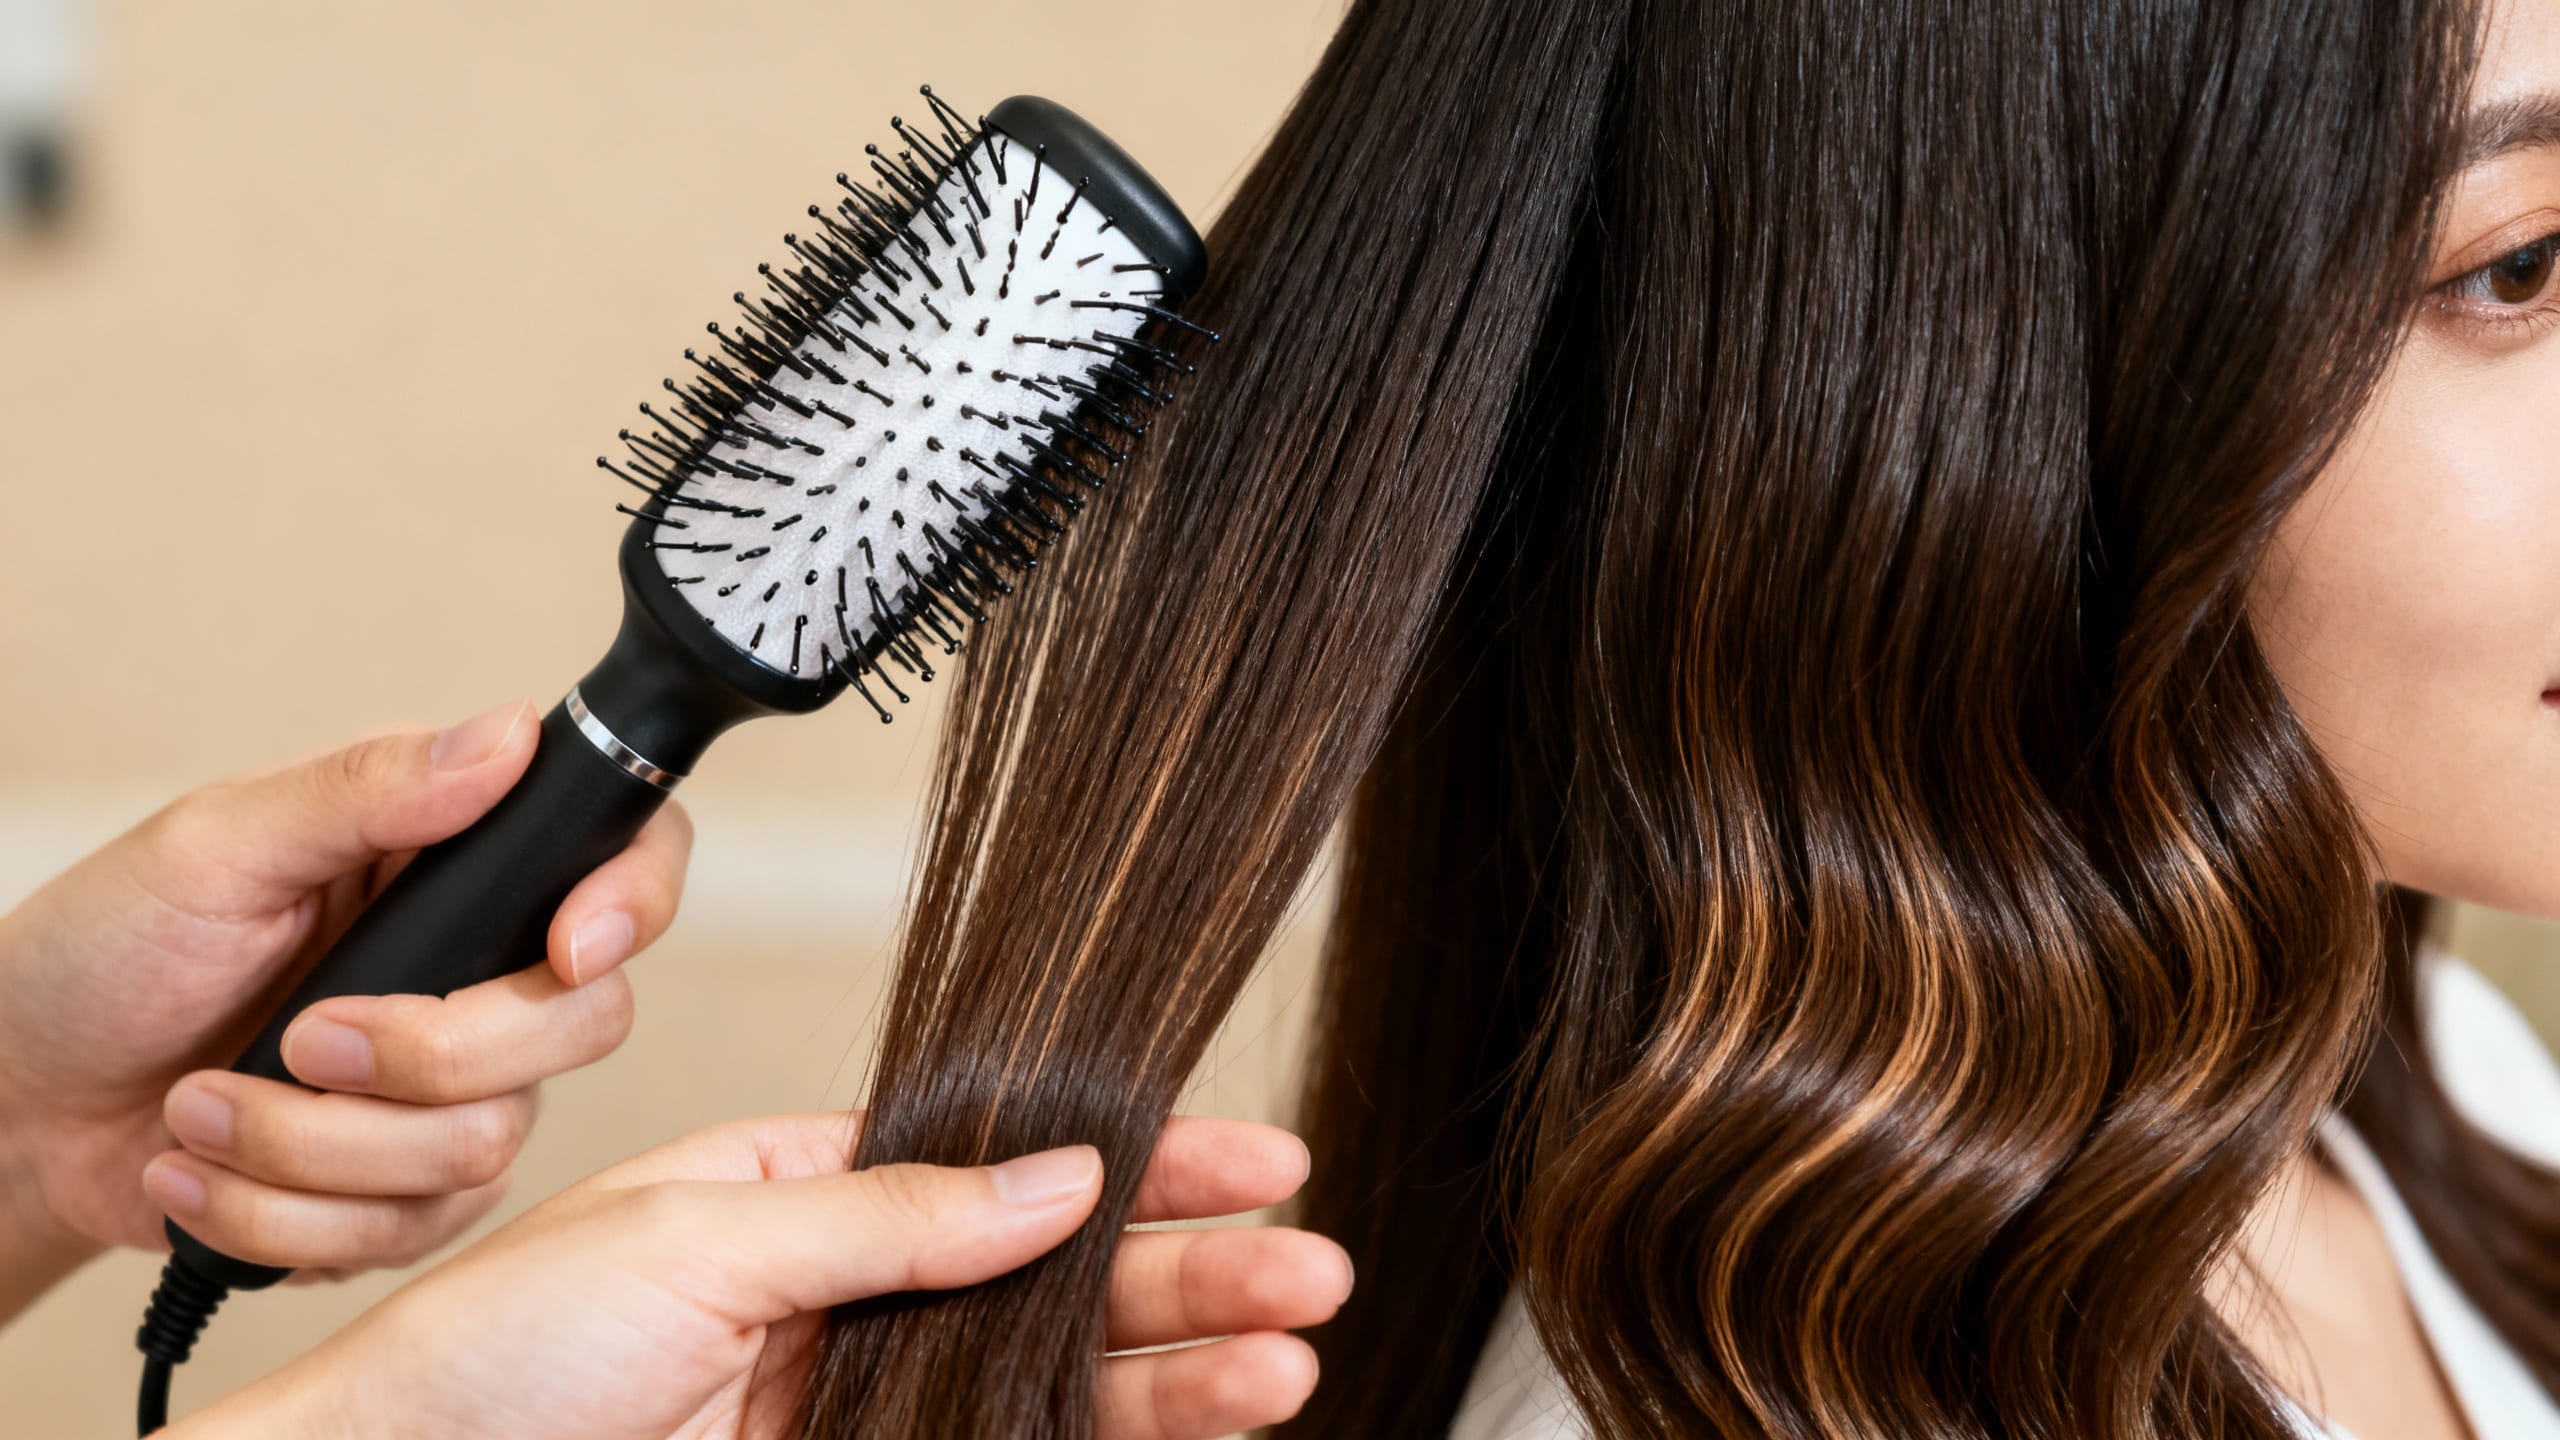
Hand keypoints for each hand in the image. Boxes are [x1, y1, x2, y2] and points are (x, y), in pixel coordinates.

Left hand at [0, 700, 691, 1306]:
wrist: (20, 1105)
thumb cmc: (105, 954)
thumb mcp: (216, 845)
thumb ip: (367, 790)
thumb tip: (506, 736)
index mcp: (457, 865)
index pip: (628, 860)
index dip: (633, 903)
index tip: (567, 947)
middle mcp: (481, 974)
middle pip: (582, 1025)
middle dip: (431, 1054)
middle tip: (303, 1037)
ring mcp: (454, 1093)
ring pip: (484, 1146)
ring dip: (312, 1144)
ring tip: (202, 1108)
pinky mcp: (405, 1195)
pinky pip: (408, 1232)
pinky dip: (279, 1214)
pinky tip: (202, 1170)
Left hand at [176, 1113, 1350, 1439]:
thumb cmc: (495, 1347)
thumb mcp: (698, 1239)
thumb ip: (892, 1218)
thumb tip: (1060, 1178)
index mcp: (809, 1193)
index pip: (1009, 1163)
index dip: (1137, 1161)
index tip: (1252, 1158)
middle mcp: (852, 1295)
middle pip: (1060, 1277)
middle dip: (1190, 1275)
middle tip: (1308, 1271)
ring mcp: (857, 1399)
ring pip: (1052, 1378)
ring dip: (1173, 1372)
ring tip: (1286, 1360)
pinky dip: (1099, 1437)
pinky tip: (1186, 1425)